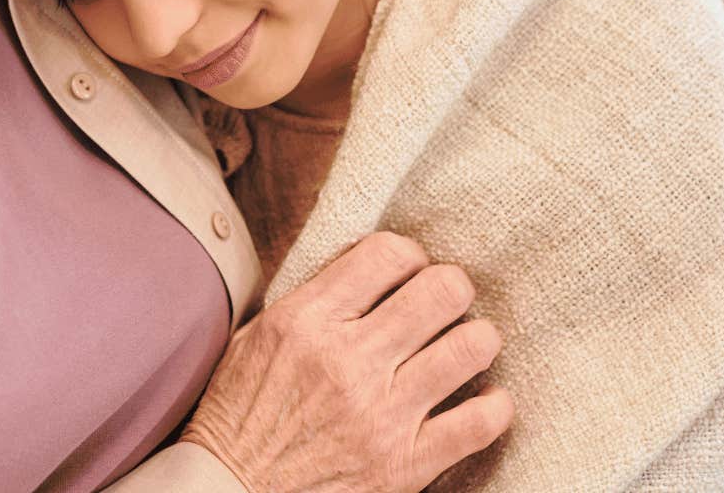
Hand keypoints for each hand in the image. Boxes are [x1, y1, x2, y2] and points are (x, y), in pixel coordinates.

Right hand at [181, 231, 511, 491]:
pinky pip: (478, 424)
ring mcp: (380, 415)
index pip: (387, 255)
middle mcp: (347, 361)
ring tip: (471, 343)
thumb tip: (368, 267)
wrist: (229, 492)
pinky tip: (488, 400)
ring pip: (469, 348)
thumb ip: (312, 300)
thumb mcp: (257, 337)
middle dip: (453, 288)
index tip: (411, 273)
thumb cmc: (240, 414)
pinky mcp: (403, 465)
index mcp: (307, 321)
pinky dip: (495, 407)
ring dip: (479, 339)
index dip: (411, 255)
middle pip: (441, 291)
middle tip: (449, 301)